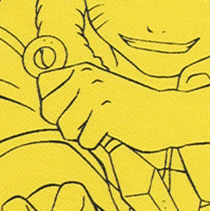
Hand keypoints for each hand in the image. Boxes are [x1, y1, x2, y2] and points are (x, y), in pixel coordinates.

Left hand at [36, 61, 209, 151]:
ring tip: (103, 125)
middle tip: (91, 119)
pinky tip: (115, 131)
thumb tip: (44, 108)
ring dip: (83, 134)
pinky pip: (85, 140)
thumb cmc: (128, 109)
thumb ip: (72, 94)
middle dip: (66, 122)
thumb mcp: (97, 92)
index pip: (43, 86)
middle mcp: (87, 76)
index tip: (75, 108)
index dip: (53, 104)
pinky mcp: (107, 111)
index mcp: (82, 68)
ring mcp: (97, 92)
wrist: (166, 114)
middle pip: (48, 110)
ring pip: (65, 128)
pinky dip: (98, 142)